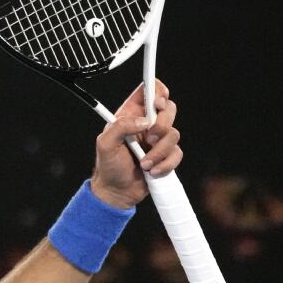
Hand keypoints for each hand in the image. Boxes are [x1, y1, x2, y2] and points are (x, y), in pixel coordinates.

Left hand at [90, 80, 182, 208]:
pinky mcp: (167, 155)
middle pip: (169, 108)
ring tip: (144, 163)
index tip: (157, 104)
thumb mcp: (106, 144)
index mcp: (130, 114)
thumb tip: (144, 121)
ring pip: (174, 134)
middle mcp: (147, 124)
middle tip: (149, 139)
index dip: (158, 91)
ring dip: (159, 152)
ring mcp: (158, 139)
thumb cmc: (108, 166)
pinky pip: (177, 153)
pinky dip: (165, 164)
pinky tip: (151, 171)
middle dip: (162, 125)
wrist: (117, 191)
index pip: (149, 90)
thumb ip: (120, 127)